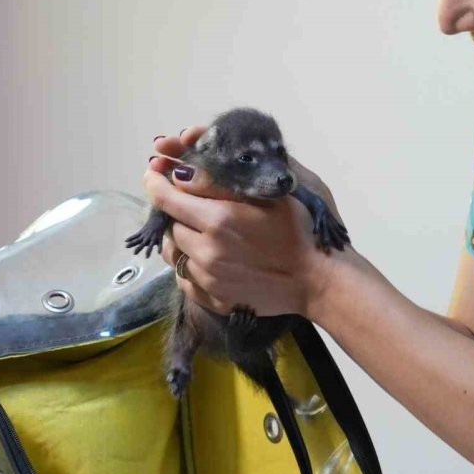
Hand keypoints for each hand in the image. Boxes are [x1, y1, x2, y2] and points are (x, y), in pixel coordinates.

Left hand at [143, 127, 344, 317]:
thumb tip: (177, 174)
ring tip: (200, 234)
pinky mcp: (214, 300)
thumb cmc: (299, 228)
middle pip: (169, 225)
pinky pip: (184, 281)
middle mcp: (206, 250)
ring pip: (174, 254)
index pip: (165, 197)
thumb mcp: (265, 194)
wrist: (318, 278)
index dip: (155, 181)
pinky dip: (189, 268)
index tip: (155, 173)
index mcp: (218, 218)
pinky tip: (209, 260)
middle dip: (176, 212)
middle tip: (193, 206)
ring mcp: (209, 279)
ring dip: (181, 241)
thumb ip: (218, 183)